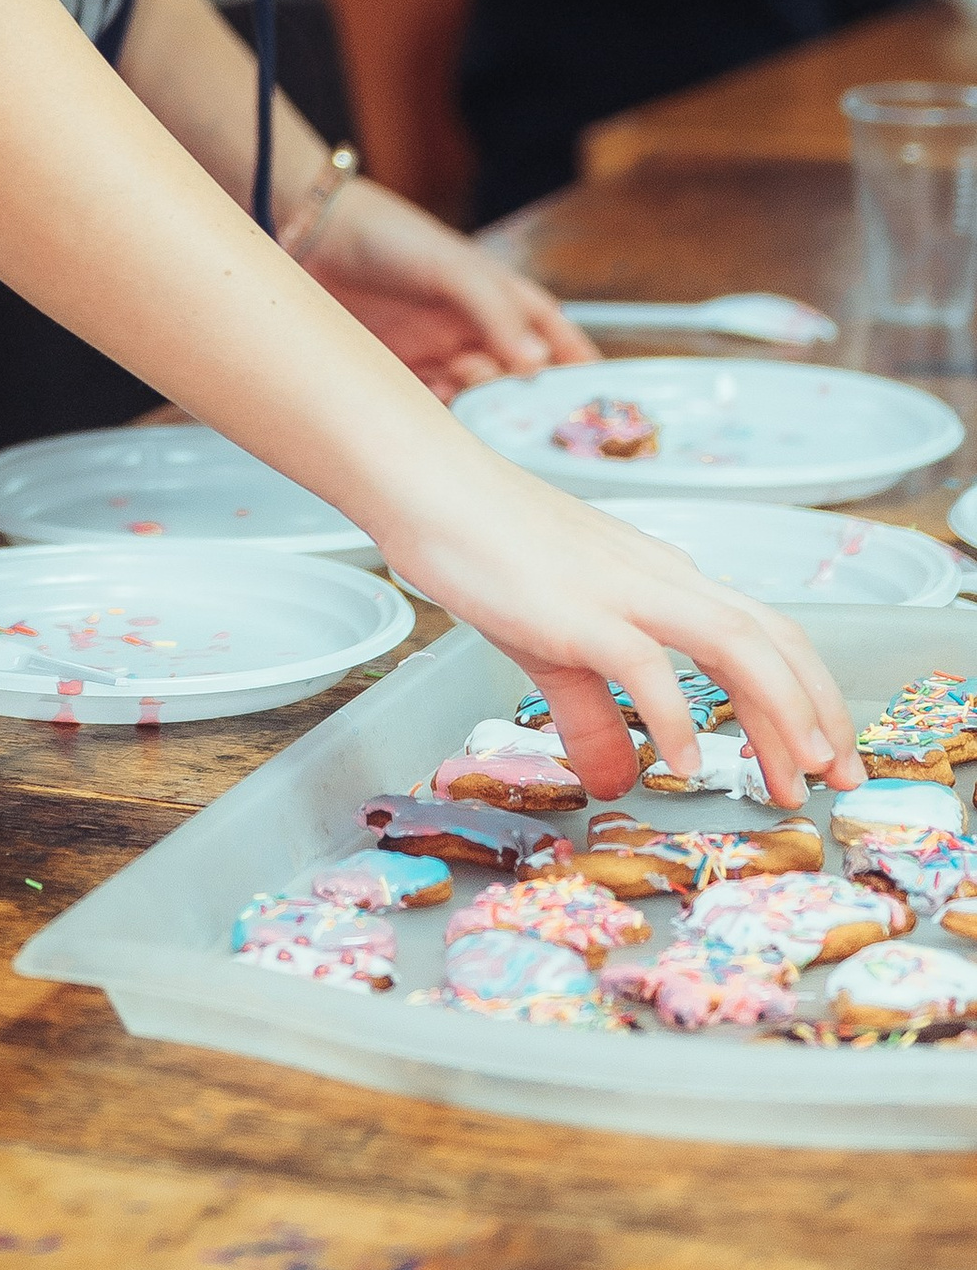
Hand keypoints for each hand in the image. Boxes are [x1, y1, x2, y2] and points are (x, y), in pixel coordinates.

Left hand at [298, 174, 593, 393]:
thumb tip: (537, 364)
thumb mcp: (451, 266)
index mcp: (498, 297)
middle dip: (519, 399)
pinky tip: (430, 404)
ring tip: (461, 392)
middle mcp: (470, 328)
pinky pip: (426, 405)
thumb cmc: (388, 235)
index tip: (594, 403)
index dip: (575, 369)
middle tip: (515, 412)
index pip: (552, 337)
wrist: (308, 234)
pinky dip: (435, 413)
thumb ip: (495, 312)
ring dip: (475, 406)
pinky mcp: (393, 369)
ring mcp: (432, 351)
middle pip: (512, 379)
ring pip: (471, 398)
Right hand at [385, 462, 859, 805]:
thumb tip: (620, 782)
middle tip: (838, 781)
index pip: (763, 633)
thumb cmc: (486, 549)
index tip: (825, 758)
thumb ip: (592, 715)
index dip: (808, 694)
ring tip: (794, 775)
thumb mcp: (550, 644)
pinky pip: (644, 661)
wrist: (430, 487)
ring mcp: (622, 589)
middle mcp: (661, 579)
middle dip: (817, 711)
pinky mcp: (576, 607)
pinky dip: (675, 714)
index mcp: (663, 581)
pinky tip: (686, 760)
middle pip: (770, 637)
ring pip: (734, 640)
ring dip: (777, 709)